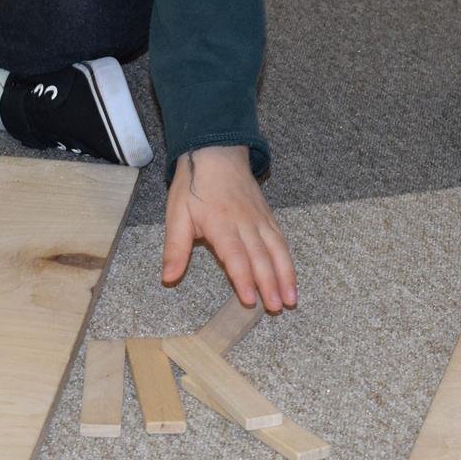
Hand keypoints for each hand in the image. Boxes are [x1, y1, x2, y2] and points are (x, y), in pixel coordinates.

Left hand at [162, 145, 296, 312]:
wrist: (216, 151)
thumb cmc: (194, 185)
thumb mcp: (176, 214)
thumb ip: (175, 248)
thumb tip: (169, 278)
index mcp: (221, 225)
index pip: (235, 256)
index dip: (243, 279)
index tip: (250, 300)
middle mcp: (245, 224)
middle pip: (261, 257)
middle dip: (270, 284)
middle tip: (276, 308)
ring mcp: (259, 219)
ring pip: (277, 250)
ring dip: (286, 275)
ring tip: (291, 299)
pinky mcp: (267, 216)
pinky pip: (281, 240)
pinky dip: (288, 260)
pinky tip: (291, 276)